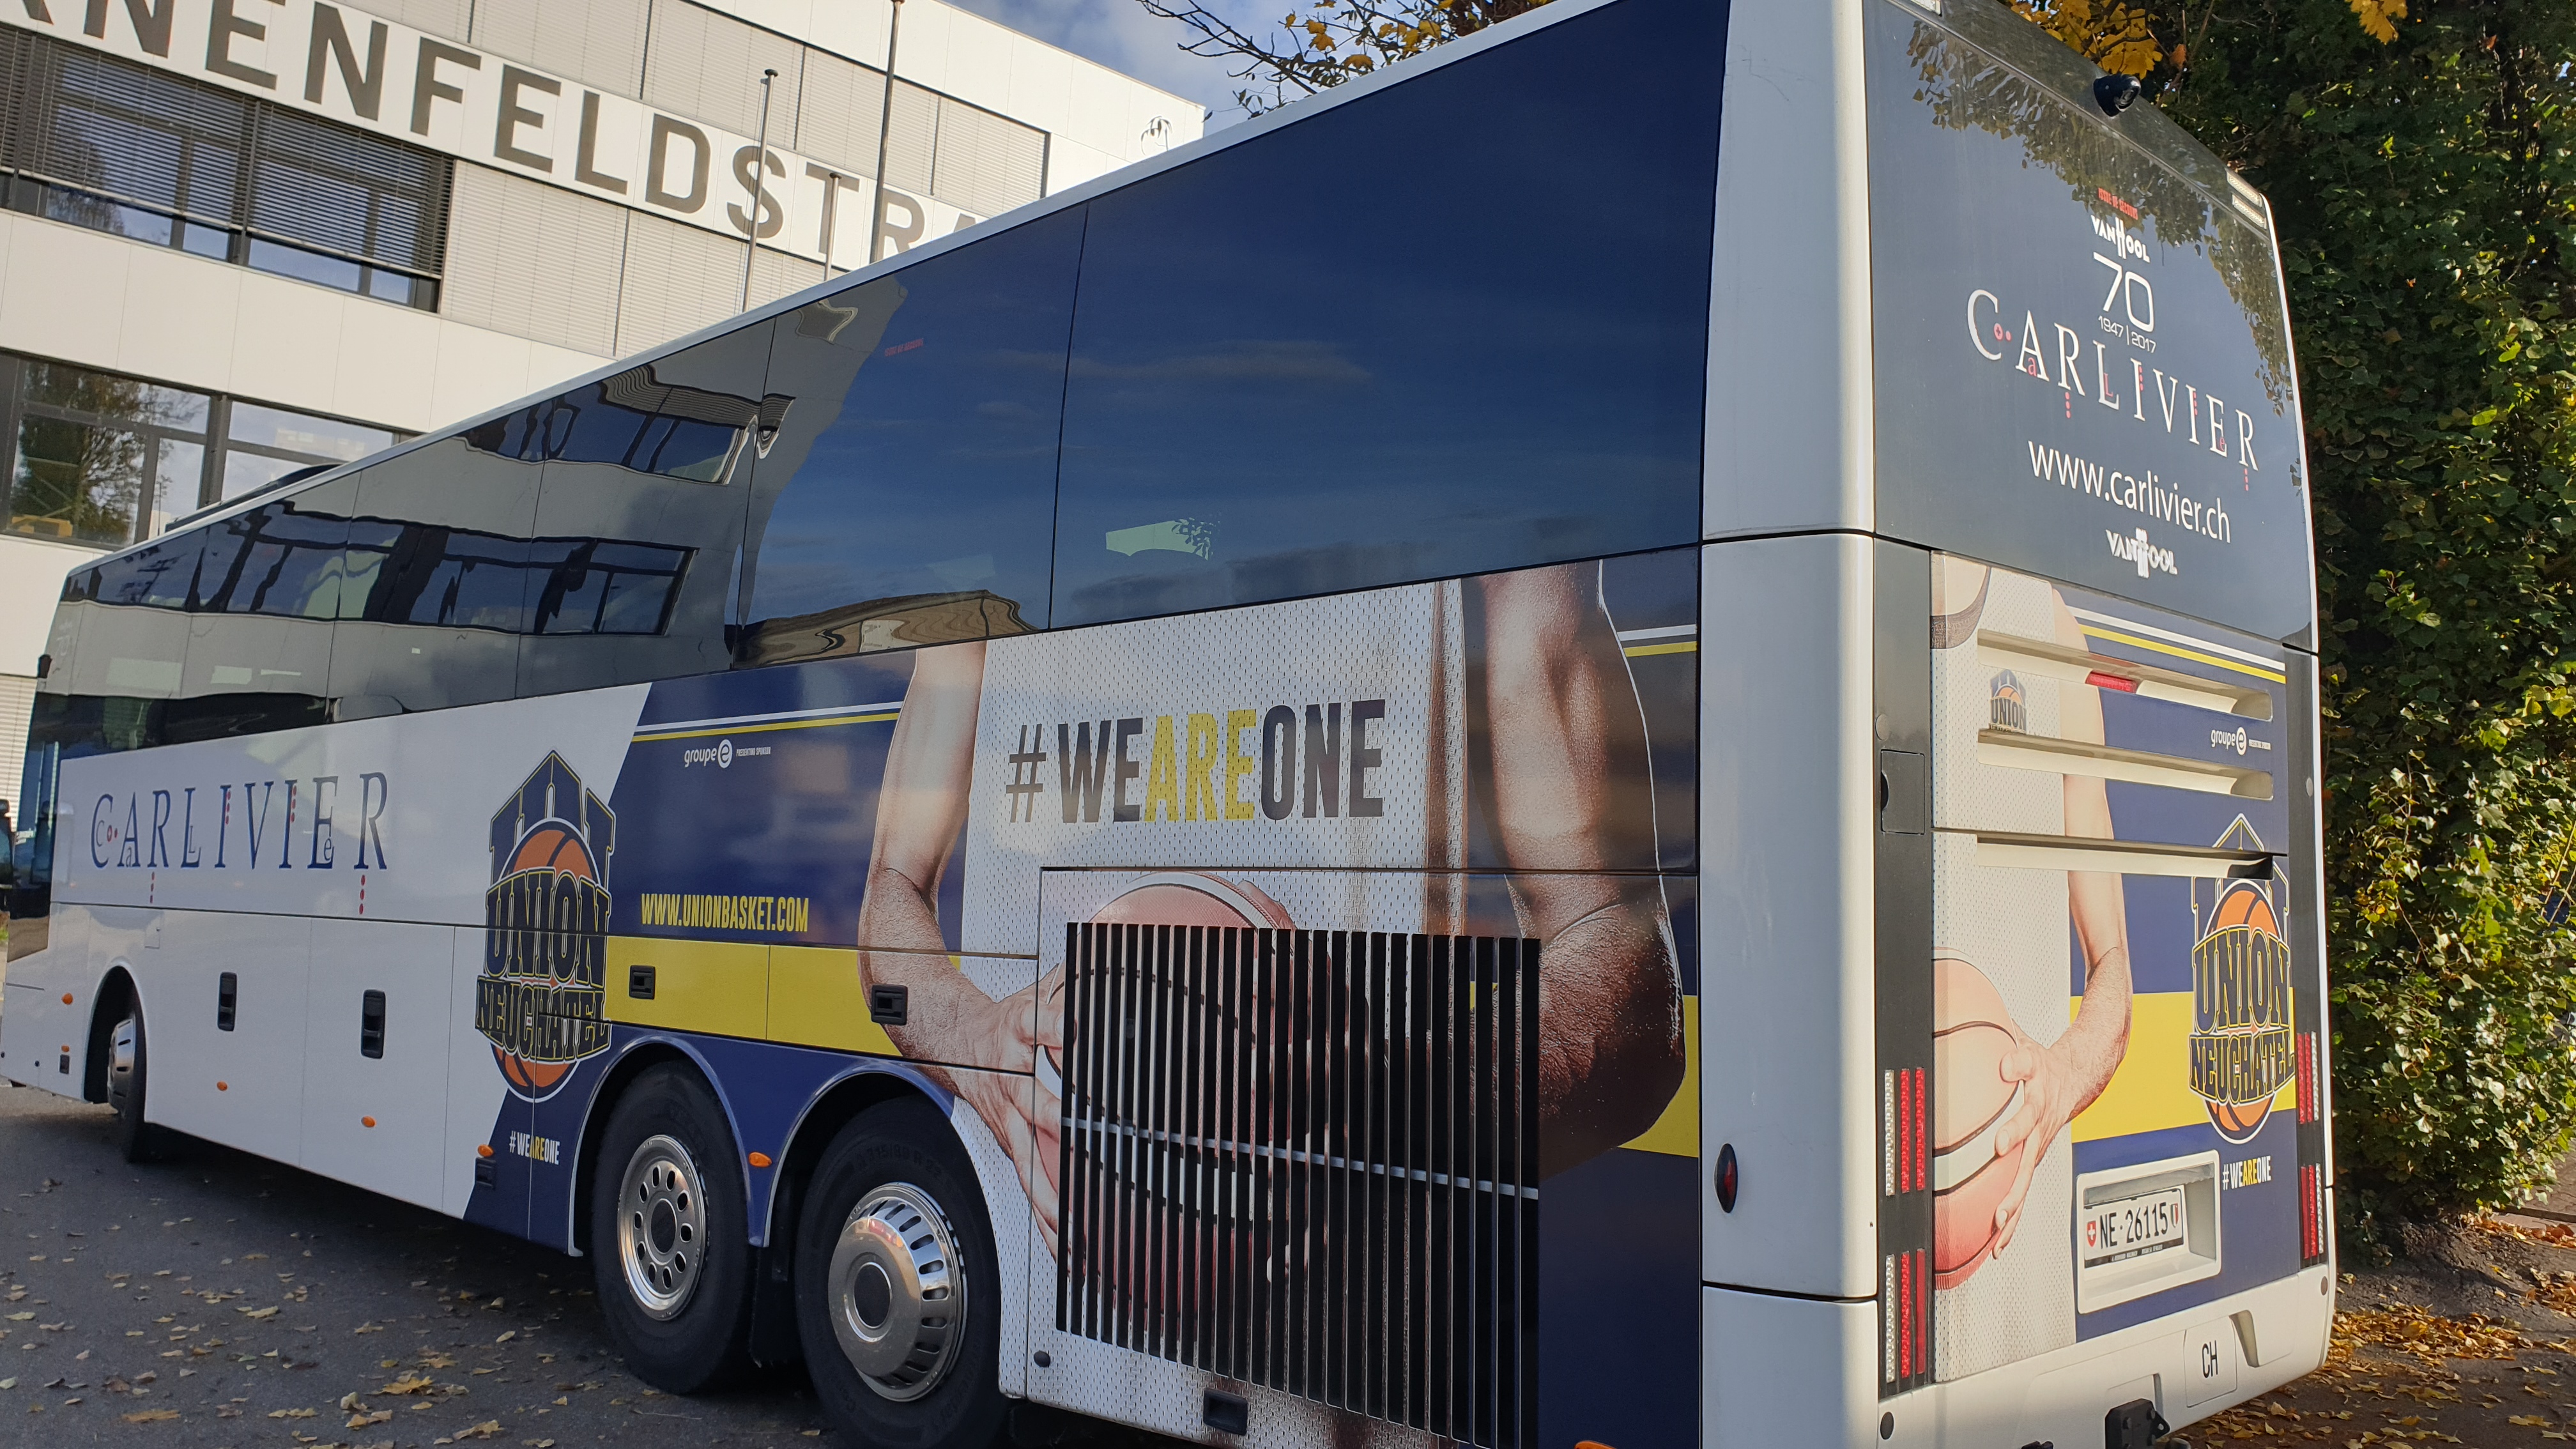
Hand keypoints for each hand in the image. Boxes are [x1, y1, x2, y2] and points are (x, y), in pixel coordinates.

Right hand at [942, 970, 1066, 1255]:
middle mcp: (1013, 1076)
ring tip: (1079, 1232)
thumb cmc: (1011, 1016)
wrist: (950, 1037)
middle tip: (1093, 1141)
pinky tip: (1069, 1251)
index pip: (1044, 1024)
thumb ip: (1078, 980)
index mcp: (1023, 1029)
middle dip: (1063, 1124)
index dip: (1061, 1027)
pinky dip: (1049, 1220)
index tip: (1079, 1031)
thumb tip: (1128, 963)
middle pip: (1038, 1104)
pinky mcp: (1010, 1141)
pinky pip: (1029, 1182)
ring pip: (1030, 1159)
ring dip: (1054, 1197)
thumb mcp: (1040, 988)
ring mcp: (1009, 1115)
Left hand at [1988, 1032, 2085, 1255]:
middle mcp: (2039, 1117)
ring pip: (2025, 1176)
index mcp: (2037, 1079)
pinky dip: (2011, 1221)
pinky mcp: (2032, 1163)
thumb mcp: (2022, 1039)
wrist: (2080, 1080)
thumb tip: (1960, 1008)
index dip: (2018, 1062)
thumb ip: (1995, 1032)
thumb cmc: (2041, 1062)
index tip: (2007, 1065)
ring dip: (2014, 1200)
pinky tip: (1996, 1246)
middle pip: (2028, 1133)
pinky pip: (2020, 1194)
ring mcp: (2038, 1145)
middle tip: (2001, 1153)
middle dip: (2016, 1143)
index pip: (2027, 1064)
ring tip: (1999, 1226)